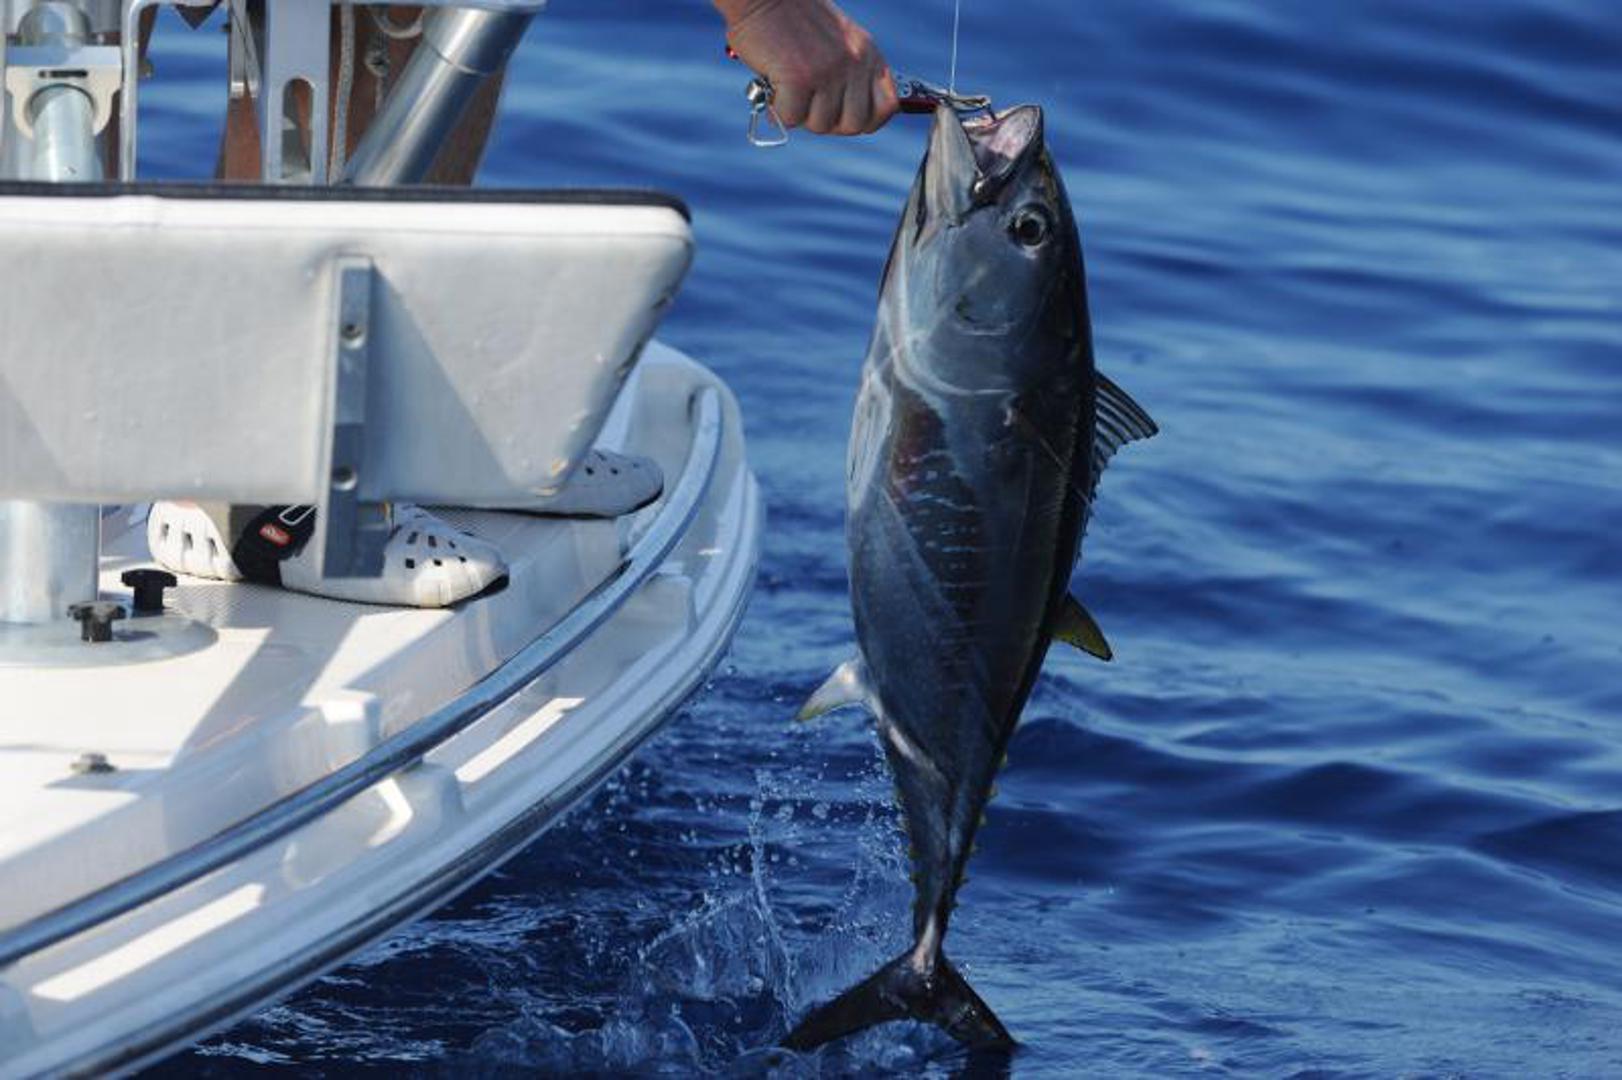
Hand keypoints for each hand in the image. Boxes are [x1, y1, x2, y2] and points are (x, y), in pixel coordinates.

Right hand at [718, 0, 898, 135]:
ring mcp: (828, 71)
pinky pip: (792, 118)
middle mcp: (853, 62)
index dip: (866, 119)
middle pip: (854, 124)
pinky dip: (778, 109)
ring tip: (788, 87)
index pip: (887, 106)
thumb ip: (850, 74)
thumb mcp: (838, 42)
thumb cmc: (792, 21)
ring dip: (801, 114)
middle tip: (809, 105)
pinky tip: (774, 85)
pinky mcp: (799, 78)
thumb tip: (844, 120)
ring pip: (821, 124)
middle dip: (829, 123)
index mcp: (867, 53)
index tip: (844, 115)